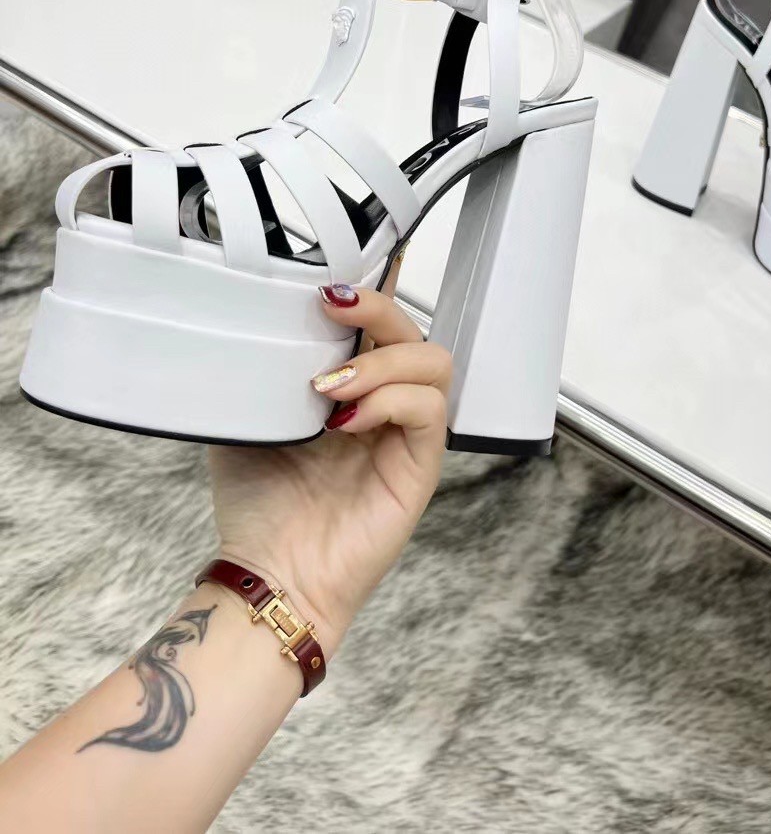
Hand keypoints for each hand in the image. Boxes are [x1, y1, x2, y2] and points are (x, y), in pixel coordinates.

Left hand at [208, 287, 450, 655]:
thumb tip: (254, 323)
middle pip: (413, 332)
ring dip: (381, 360)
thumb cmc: (260, 507)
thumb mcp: (246, 419)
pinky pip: (429, 411)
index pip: (378, 326)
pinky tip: (349, 419)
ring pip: (432, 362)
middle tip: (333, 308)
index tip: (324, 287)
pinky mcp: (420, 466)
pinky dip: (391, 400)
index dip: (365, 297)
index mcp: (350, 388)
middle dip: (378, 308)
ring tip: (331, 385)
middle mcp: (385, 405)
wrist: (270, 574)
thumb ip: (261, 373)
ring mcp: (405, 434)